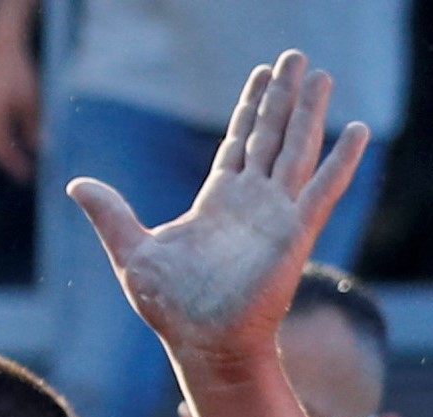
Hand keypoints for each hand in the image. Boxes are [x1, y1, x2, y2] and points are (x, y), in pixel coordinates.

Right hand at [0, 23, 40, 182]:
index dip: (14, 165)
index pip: (2, 150)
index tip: (26, 177)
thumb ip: (34, 126)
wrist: (0, 50)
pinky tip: (11, 143)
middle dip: (7, 161)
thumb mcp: (31, 100)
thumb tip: (40, 149)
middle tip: (23, 173)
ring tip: (18, 161)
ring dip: (1, 153)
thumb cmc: (18, 73)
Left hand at [69, 53, 370, 368]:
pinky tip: (357, 131)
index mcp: (218, 202)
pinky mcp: (295, 233)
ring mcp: (276, 215)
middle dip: (282, 97)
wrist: (202, 343)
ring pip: (296, 150)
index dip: (251, 108)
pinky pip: (322, 189)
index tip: (261, 76)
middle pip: (271, 135)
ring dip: (309, 112)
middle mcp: (251, 202)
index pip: (239, 142)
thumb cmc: (170, 307)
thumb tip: (75, 184)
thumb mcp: (132, 252)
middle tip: (294, 56)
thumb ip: (110, 214)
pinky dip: (341, 160)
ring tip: (320, 74)